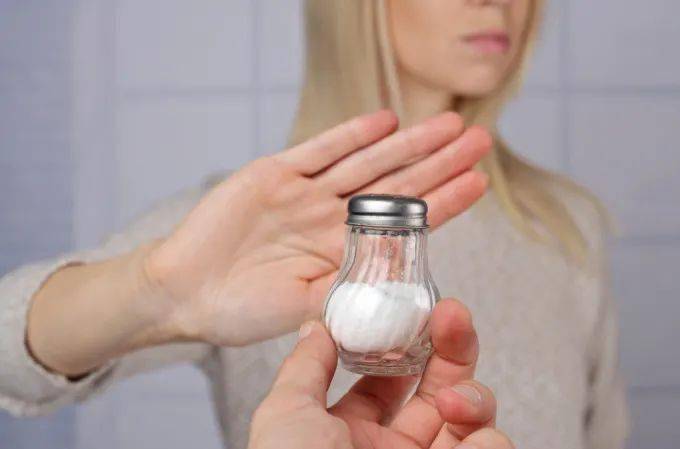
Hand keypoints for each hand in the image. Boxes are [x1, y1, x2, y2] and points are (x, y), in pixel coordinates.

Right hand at [145, 110, 490, 344]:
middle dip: (440, 162)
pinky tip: (386, 122)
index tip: (480, 182)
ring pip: (367, 162)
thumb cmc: (243, 309)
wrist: (183, 292)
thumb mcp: (306, 311)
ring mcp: (306, 193)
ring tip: (449, 124)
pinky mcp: (275, 174)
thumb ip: (350, 296)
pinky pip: (319, 151)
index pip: (407, 222)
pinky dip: (351, 136)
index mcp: (346, 251)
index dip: (445, 201)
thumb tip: (403, 298)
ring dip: (408, 143)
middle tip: (480, 140)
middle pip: (397, 184)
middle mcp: (332, 217)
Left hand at [247, 299, 514, 448]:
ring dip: (471, 396)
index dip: (405, 343)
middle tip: (452, 315)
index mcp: (351, 435)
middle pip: (439, 385)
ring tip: (454, 403)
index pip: (389, 379)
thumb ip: (306, 366)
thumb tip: (318, 326)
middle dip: (450, 346)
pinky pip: (494, 446)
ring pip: (475, 415)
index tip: (416, 311)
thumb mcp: (285, 416)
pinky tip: (467, 443)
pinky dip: (486, 440)